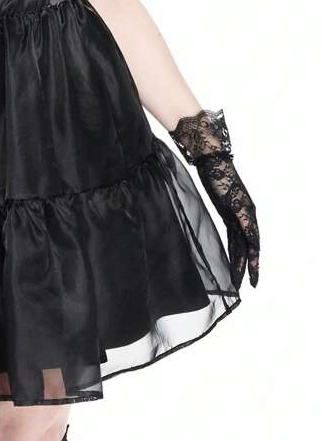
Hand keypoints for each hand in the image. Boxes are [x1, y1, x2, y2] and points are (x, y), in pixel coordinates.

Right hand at [169, 108, 259, 289]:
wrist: (210, 157)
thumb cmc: (207, 172)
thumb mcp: (208, 195)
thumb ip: (205, 207)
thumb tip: (189, 215)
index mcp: (235, 211)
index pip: (240, 239)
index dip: (242, 257)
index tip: (240, 273)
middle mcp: (244, 212)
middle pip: (248, 245)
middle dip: (249, 265)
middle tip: (250, 284)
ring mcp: (244, 210)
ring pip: (249, 243)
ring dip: (249, 262)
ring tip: (249, 279)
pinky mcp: (241, 207)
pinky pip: (247, 232)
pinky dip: (249, 248)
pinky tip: (250, 260)